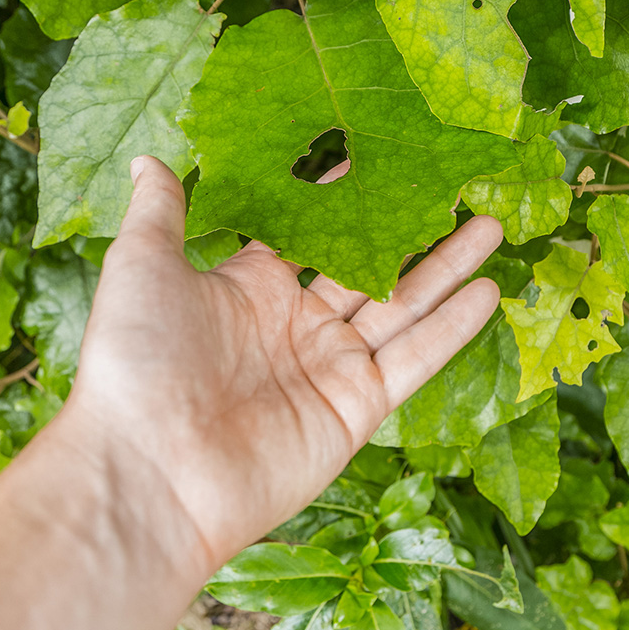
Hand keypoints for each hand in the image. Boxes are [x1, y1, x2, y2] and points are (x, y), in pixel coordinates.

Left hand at [64, 156, 501, 568]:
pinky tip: (489, 291)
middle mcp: (295, 323)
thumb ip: (161, 214)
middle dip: (411, 229)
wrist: (151, 472)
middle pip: (367, 265)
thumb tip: (147, 161)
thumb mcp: (142, 268)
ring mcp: (329, 366)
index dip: (340, 196)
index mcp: (248, 287)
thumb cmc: (136, 363)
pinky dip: (452, 328)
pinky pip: (413, 359)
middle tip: (455, 189)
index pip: (307, 231)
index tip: (378, 157)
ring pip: (403, 306)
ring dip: (448, 268)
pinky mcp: (356, 408)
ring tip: (492, 224)